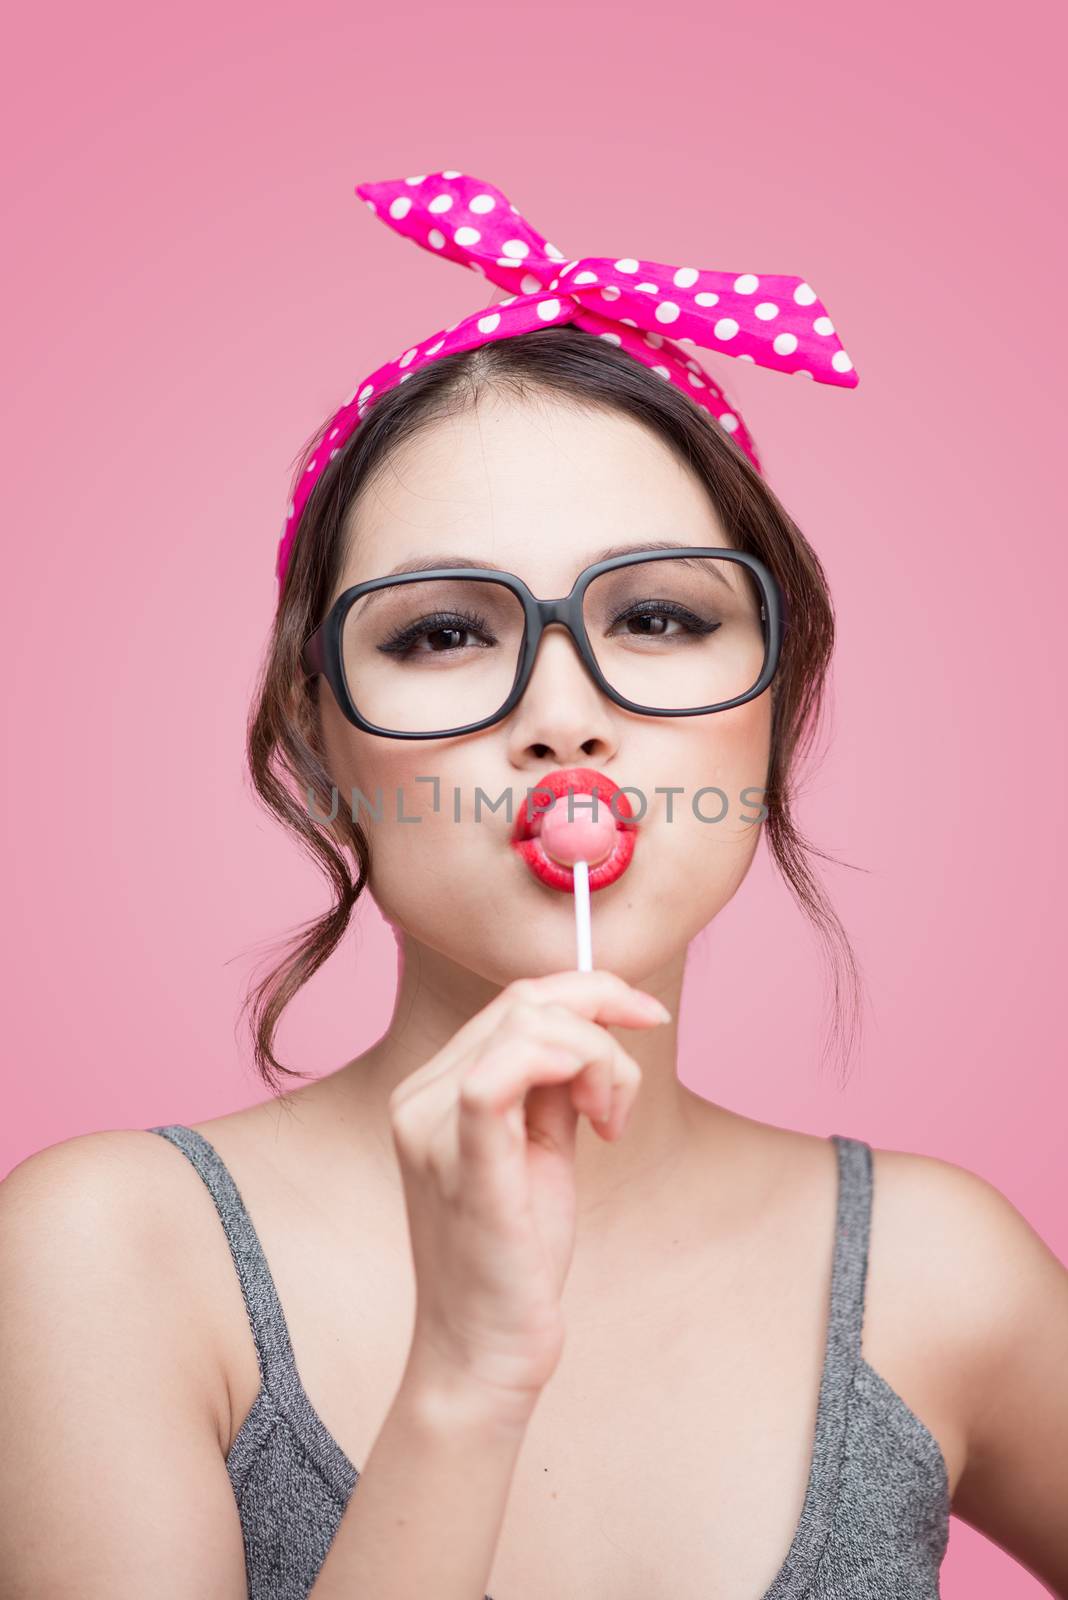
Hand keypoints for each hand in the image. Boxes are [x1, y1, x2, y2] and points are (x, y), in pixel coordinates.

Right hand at [388, 969, 669, 1421]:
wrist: (486, 1352)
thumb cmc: (515, 1258)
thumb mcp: (539, 1149)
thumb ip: (552, 1086)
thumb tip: (594, 1030)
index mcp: (433, 1089)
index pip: (515, 999)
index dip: (592, 991)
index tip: (648, 1016)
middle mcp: (419, 1097)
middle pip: (525, 1001)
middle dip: (604, 1028)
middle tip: (620, 1104)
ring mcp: (430, 1127)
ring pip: (527, 1025)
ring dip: (598, 1059)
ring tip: (608, 1121)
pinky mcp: (461, 1163)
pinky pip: (497, 1077)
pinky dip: (566, 1067)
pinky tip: (596, 1113)